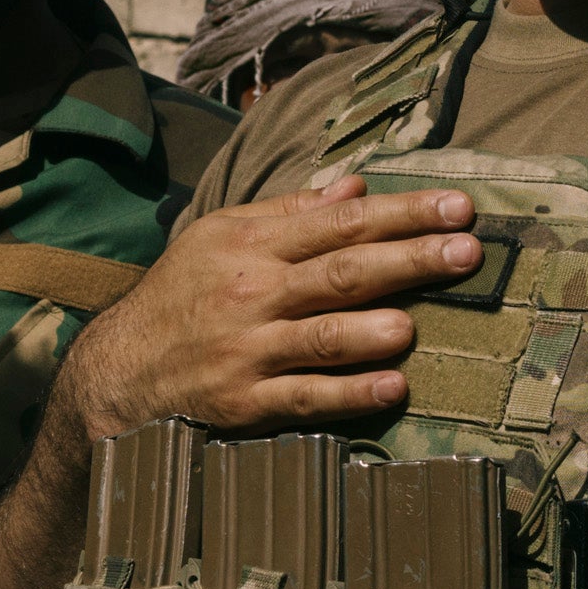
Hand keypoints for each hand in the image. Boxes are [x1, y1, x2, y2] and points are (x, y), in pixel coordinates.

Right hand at [61, 173, 479, 440]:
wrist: (120, 369)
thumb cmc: (182, 295)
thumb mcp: (221, 239)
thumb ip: (289, 214)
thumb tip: (355, 187)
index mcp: (252, 245)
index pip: (339, 222)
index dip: (401, 213)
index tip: (456, 207)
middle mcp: (252, 292)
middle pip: (342, 271)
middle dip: (409, 258)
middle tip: (467, 251)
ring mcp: (249, 349)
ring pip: (321, 335)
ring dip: (372, 329)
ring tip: (415, 324)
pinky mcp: (245, 401)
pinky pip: (305, 397)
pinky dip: (350, 393)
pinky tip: (392, 388)